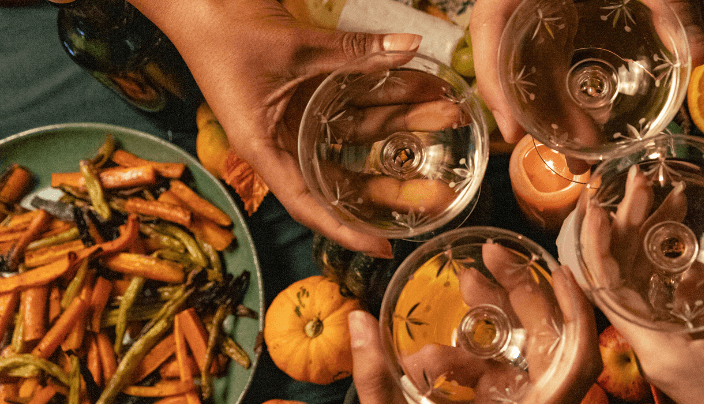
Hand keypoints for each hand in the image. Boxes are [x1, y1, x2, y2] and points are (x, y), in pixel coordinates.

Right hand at [126, 0, 428, 256]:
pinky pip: (355, 102)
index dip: (346, 230)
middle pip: (345, 174)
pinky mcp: (311, 92)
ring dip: (403, 125)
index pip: (309, 205)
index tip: (384, 248)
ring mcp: (300, 117)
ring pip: (360, 133)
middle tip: (440, 190)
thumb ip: (354, 51)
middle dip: (395, 182)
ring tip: (449, 117)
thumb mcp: (296, 48)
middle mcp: (285, 140)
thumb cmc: (228, 31)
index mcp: (265, 149)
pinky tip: (422, 91)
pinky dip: (386, 96)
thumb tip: (410, 45)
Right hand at [348, 242, 600, 403]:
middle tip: (485, 259)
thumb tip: (357, 324)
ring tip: (462, 283)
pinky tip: (439, 350)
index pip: (579, 361)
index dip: (577, 312)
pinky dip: (478, 360)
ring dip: (493, 322)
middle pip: (549, 344)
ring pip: (523, 360)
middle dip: (519, 295)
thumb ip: (376, 381)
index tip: (556, 269)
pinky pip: (502, 383)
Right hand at [469, 0, 703, 144]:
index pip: (489, 27)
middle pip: (511, 58)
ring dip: (554, 110)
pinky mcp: (561, 13)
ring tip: (586, 151)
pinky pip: (551, 55)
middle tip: (573, 160)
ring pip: (531, 63)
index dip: (495, 83)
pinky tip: (586, 119)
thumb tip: (699, 54)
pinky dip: (564, 89)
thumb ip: (673, 6)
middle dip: (538, 115)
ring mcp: (540, 6)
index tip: (514, 132)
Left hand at [582, 202, 703, 403]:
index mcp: (658, 349)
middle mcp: (654, 351)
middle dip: (630, 229)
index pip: (607, 291)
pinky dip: (681, 275)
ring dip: (655, 247)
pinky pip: (672, 307)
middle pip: (625, 281)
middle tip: (641, 183)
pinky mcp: (689, 357)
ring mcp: (669, 354)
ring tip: (669, 199)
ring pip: (648, 291)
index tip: (596, 206)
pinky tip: (701, 249)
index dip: (598, 246)